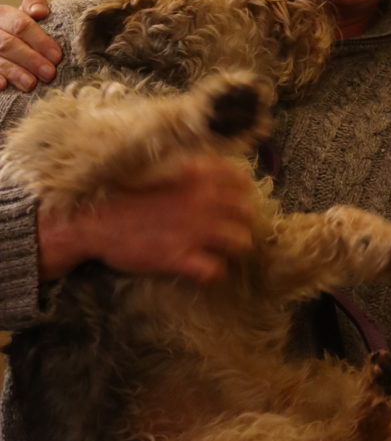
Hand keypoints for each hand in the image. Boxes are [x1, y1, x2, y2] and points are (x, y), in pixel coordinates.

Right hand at [0, 0, 60, 90]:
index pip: (21, 25)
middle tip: (49, 73)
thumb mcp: (28, 15)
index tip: (56, 56)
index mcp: (3, 14)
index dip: (40, 41)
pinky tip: (4, 86)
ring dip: (14, 72)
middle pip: (8, 44)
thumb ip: (35, 5)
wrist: (5, 38)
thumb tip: (39, 12)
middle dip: (30, 59)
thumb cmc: (22, 32)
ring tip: (31, 84)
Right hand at [37, 155, 255, 282]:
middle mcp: (200, 201)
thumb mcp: (161, 169)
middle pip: (247, 213)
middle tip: (227, 228)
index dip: (242, 193)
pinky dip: (211, 271)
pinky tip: (201, 267)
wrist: (92, 220)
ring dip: (232, 247)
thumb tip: (216, 171)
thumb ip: (191, 169)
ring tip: (218, 250)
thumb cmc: (124, 193)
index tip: (233, 201)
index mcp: (196, 175)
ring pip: (240, 242)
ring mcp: (193, 231)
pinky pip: (214, 270)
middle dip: (241, 221)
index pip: (241, 181)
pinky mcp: (179, 258)